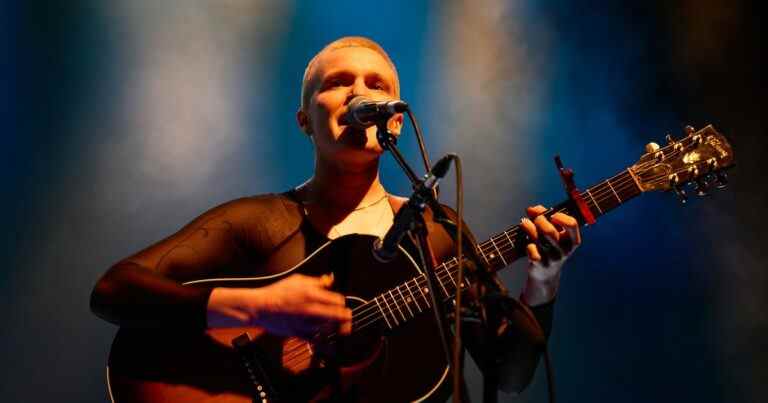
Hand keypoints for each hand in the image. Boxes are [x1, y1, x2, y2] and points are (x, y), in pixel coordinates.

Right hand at [206, 273, 351, 338]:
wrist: (261, 307)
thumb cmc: (277, 292)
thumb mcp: (297, 280)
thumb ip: (316, 281)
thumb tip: (329, 280)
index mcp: (311, 294)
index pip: (337, 300)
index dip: (341, 302)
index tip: (341, 303)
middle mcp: (310, 309)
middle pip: (338, 316)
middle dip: (346, 317)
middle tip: (348, 318)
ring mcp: (305, 323)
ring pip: (329, 328)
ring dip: (336, 328)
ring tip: (340, 327)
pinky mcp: (299, 334)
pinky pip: (317, 341)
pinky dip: (325, 341)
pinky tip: (329, 341)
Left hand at [519, 205, 580, 305]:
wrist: (545, 274)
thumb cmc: (548, 246)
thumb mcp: (553, 233)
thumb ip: (543, 216)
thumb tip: (531, 209)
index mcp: (572, 241)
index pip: (572, 224)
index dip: (560, 216)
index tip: (552, 216)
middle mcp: (565, 250)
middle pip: (550, 231)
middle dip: (539, 220)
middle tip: (535, 219)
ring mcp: (552, 258)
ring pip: (538, 238)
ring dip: (528, 227)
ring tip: (524, 223)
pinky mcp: (540, 264)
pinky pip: (532, 250)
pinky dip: (527, 243)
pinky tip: (528, 242)